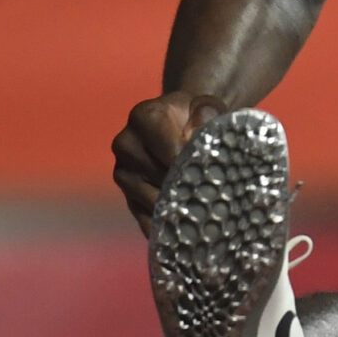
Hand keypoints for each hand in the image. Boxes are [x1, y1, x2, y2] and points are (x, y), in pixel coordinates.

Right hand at [112, 90, 226, 233]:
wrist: (183, 129)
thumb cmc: (199, 118)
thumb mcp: (208, 107)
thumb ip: (206, 113)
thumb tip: (196, 135)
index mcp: (144, 116)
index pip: (165, 144)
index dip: (185, 158)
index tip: (203, 168)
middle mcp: (126, 144)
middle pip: (159, 175)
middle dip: (186, 186)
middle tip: (213, 195)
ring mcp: (124, 174)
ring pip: (153, 200)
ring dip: (180, 208)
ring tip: (205, 210)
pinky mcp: (129, 199)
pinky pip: (147, 221)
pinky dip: (169, 228)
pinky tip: (189, 229)